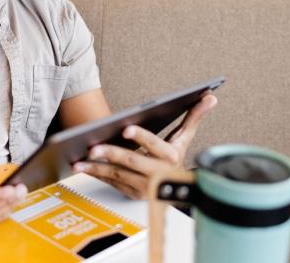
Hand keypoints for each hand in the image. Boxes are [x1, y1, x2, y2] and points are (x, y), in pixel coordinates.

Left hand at [73, 94, 217, 198]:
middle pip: (131, 161)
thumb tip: (210, 96)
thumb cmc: (176, 160)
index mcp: (170, 157)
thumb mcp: (185, 139)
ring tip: (80, 160)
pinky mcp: (131, 193)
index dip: (141, 137)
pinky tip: (82, 167)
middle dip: (111, 154)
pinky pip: (111, 183)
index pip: (155, 145)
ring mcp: (143, 186)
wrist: (177, 191)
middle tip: (93, 146)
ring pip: (117, 175)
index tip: (127, 129)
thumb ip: (194, 117)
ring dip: (97, 168)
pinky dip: (96, 175)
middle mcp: (157, 173)